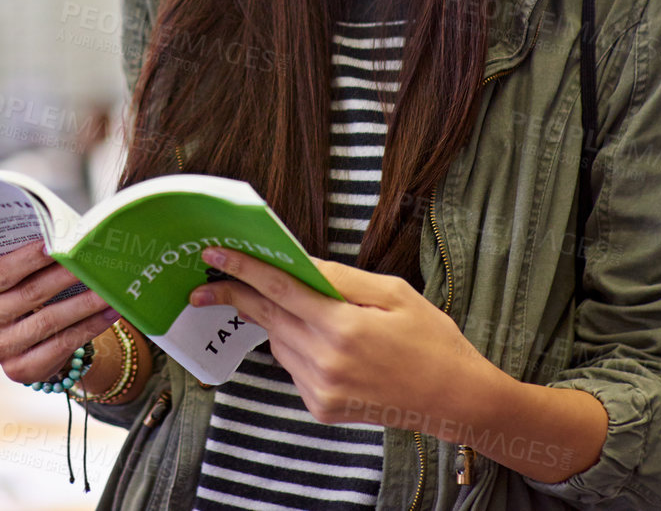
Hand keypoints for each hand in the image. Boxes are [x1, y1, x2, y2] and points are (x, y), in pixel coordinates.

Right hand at [0, 239, 120, 384]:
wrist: (28, 335)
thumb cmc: (25, 288)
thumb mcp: (18, 272)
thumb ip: (31, 258)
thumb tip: (67, 239)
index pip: (1, 271)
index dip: (29, 258)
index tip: (57, 244)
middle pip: (30, 294)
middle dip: (65, 275)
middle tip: (92, 261)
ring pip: (49, 320)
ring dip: (84, 303)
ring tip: (108, 288)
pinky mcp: (19, 369)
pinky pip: (62, 344)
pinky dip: (89, 326)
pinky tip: (109, 312)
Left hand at [186, 247, 507, 432]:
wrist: (454, 398)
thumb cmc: (430, 338)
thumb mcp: (394, 293)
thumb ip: (342, 278)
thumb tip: (301, 262)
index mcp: (344, 327)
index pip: (280, 289)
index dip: (244, 269)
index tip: (215, 253)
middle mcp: (326, 361)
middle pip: (267, 316)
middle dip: (234, 295)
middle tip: (205, 282)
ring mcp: (321, 389)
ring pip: (277, 342)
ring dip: (277, 321)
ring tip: (305, 311)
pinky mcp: (321, 407)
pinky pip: (292, 367)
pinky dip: (296, 348)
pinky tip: (326, 344)